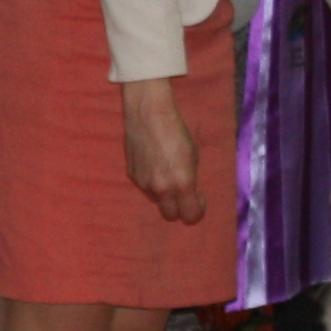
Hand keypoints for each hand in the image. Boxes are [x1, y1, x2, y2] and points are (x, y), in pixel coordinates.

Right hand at [120, 78, 201, 225]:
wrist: (148, 115)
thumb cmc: (176, 131)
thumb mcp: (193, 156)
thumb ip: (190, 178)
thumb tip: (188, 191)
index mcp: (181, 183)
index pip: (190, 215)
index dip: (198, 210)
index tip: (199, 197)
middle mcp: (161, 188)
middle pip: (170, 216)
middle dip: (179, 209)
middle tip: (183, 193)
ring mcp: (143, 184)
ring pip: (156, 199)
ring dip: (164, 192)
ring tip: (165, 171)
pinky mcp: (131, 175)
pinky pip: (144, 186)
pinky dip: (151, 180)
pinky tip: (152, 162)